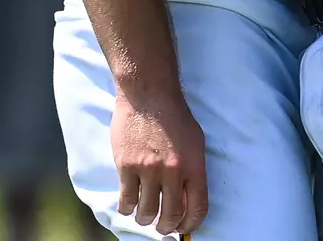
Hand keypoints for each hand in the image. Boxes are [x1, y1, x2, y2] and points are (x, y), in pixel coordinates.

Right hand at [112, 89, 207, 236]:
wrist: (148, 95)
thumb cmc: (174, 116)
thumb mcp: (195, 142)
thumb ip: (194, 171)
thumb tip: (188, 199)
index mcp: (194, 166)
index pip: (197, 209)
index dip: (190, 225)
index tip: (184, 228)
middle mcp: (172, 172)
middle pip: (170, 216)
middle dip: (167, 227)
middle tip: (162, 226)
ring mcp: (148, 170)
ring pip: (146, 212)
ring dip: (146, 219)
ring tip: (145, 215)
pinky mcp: (126, 166)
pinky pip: (126, 200)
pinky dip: (127, 207)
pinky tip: (130, 203)